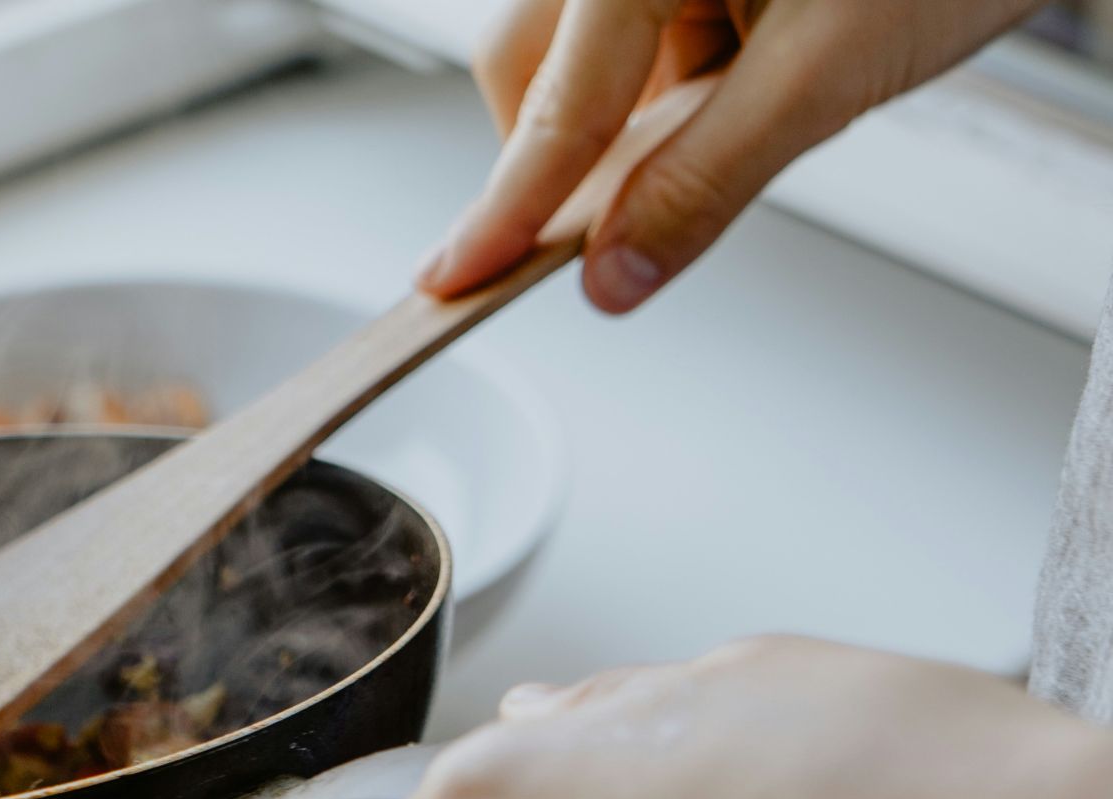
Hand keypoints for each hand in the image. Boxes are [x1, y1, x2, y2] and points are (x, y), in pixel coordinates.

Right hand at [420, 0, 1044, 311]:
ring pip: (586, 56)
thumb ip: (707, 180)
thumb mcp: (829, 73)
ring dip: (637, 114)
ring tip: (754, 99)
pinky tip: (755, 73)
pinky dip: (680, 82)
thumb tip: (615, 272)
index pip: (556, 106)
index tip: (452, 278)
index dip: (505, 208)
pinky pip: (640, 36)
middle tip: (617, 220)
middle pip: (533, 64)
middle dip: (569, 151)